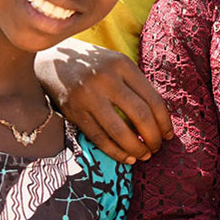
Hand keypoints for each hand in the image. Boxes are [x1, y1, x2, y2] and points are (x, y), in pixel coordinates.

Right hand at [35, 39, 172, 163]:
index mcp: (122, 65)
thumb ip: (135, 85)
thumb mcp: (116, 65)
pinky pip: (99, 138)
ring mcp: (88, 96)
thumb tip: (160, 119)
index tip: (169, 135)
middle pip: (140, 115)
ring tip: (144, 155)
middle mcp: (106, 79)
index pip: (152, 98)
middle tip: (157, 147)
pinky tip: (127, 158)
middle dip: (153, 137)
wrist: (51, 61)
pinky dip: (116, 152)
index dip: (164, 121)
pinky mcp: (74, 112)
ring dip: (136, 148)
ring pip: (120, 131)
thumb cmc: (94, 66)